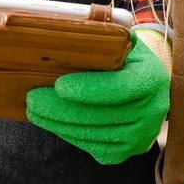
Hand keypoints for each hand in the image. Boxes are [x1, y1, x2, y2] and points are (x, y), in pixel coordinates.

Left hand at [25, 32, 169, 164]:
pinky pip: (91, 146)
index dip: (88, 89)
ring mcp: (140, 136)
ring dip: (57, 124)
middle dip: (60, 109)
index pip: (119, 88)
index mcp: (151, 78)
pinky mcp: (125, 152)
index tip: (59, 85)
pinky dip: (67, 134)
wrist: (147, 89)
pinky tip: (52, 122)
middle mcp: (152, 111)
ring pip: (91, 134)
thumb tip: (68, 31)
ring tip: (34, 111)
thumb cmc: (125, 59)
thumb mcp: (121, 42)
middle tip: (32, 99)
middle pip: (99, 116)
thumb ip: (102, 38)